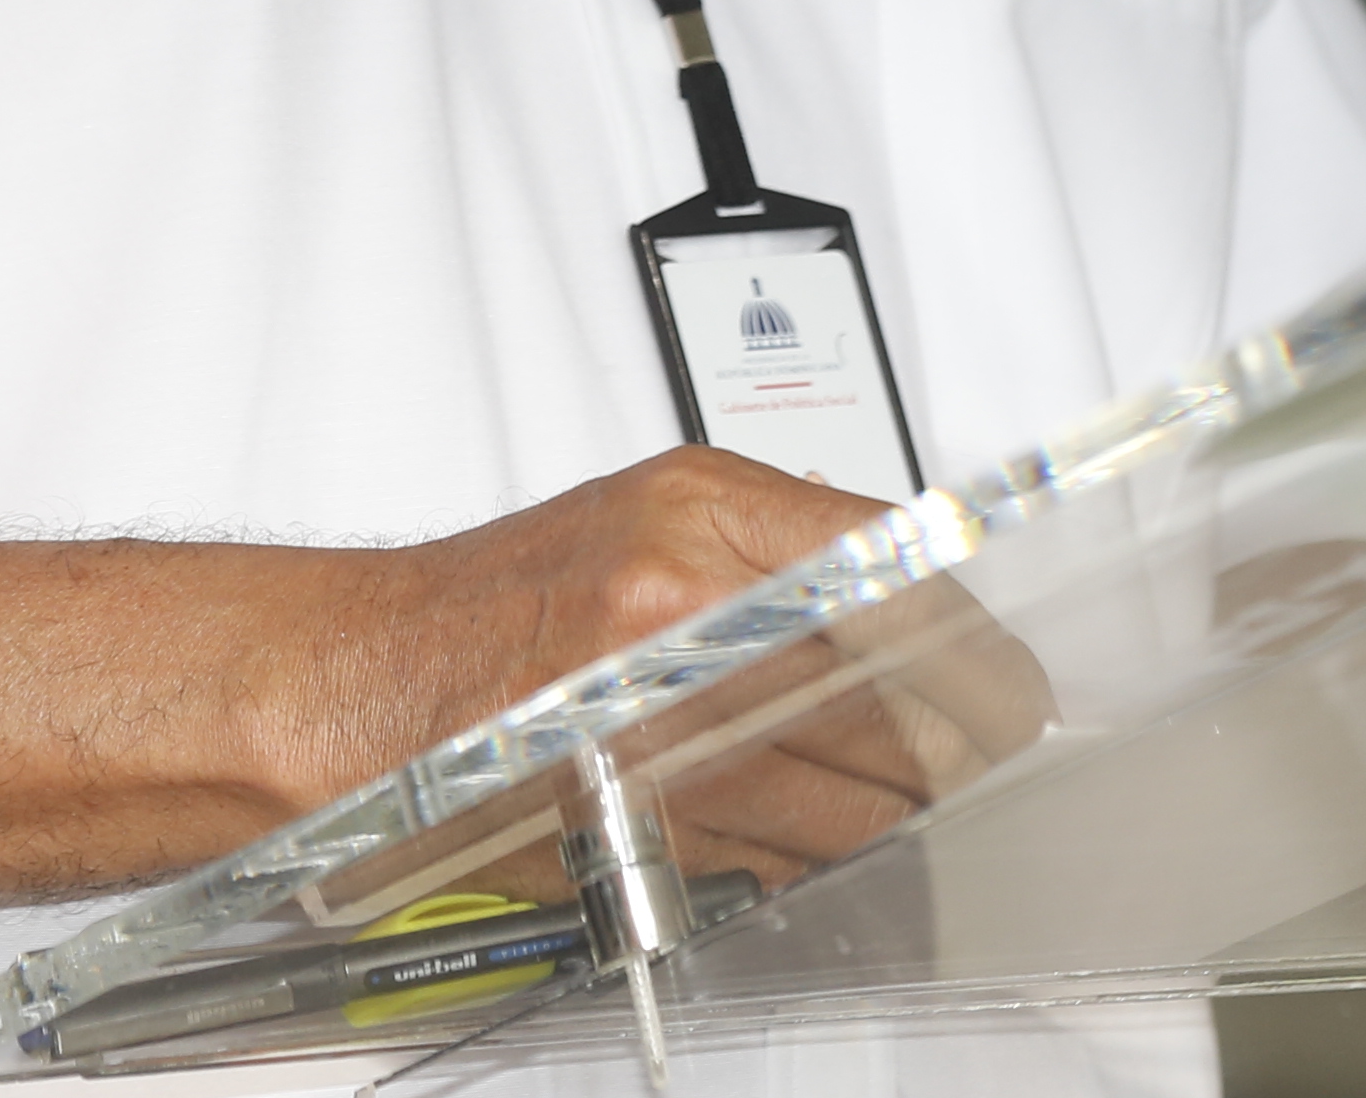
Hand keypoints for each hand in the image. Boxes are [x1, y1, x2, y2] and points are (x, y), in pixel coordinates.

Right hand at [282, 449, 1047, 891]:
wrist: (348, 682)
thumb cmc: (494, 603)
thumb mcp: (654, 516)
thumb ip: (791, 546)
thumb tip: (926, 608)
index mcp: (702, 512)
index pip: (906, 581)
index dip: (981, 652)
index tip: (1016, 684)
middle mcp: (681, 603)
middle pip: (897, 702)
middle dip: (951, 744)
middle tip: (973, 750)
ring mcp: (655, 714)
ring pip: (851, 797)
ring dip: (884, 810)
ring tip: (870, 787)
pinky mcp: (630, 811)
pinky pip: (779, 854)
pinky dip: (803, 851)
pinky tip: (781, 819)